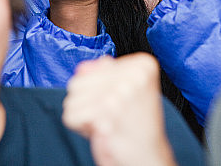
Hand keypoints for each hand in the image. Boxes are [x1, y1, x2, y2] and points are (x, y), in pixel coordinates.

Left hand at [63, 54, 177, 165]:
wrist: (149, 156)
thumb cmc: (136, 124)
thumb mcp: (125, 90)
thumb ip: (104, 73)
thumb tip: (81, 68)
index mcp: (142, 65)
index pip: (88, 69)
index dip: (93, 92)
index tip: (113, 103)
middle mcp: (135, 74)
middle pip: (76, 82)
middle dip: (86, 104)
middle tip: (108, 116)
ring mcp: (122, 93)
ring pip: (72, 98)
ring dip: (84, 116)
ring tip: (106, 122)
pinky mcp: (108, 112)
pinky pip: (72, 115)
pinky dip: (81, 128)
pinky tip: (102, 131)